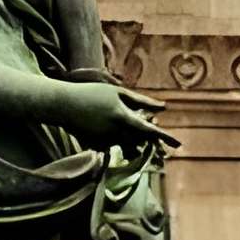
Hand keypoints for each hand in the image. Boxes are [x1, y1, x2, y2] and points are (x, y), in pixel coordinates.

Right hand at [64, 79, 178, 157]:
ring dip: (132, 135)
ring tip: (120, 120)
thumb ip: (141, 101)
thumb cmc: (91, 94)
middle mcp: (114, 132)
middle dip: (147, 135)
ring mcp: (104, 141)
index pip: (148, 130)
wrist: (62, 105)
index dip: (164, 137)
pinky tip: (100, 123)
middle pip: (140, 139)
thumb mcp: (117, 93)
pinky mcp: (95, 146)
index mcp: (122, 117)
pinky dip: (114, 135)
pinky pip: (112, 144)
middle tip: (150, 126)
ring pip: (127, 142)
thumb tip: (163, 108)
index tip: (178, 144)